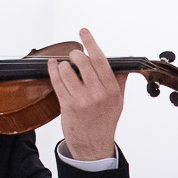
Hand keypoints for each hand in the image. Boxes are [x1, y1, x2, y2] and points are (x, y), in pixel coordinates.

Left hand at [49, 27, 126, 161]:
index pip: (100, 59)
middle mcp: (99, 93)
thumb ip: (119, 81)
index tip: (84, 31)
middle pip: (83, 61)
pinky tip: (53, 66)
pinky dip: (53, 70)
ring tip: (65, 68)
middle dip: (74, 54)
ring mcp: (83, 100)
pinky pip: (57, 81)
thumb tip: (125, 65)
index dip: (90, 42)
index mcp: (112, 90)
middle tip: (73, 55)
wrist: (94, 146)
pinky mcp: (69, 106)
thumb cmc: (105, 122)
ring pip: (67, 69)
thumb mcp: (118, 102)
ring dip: (63, 65)